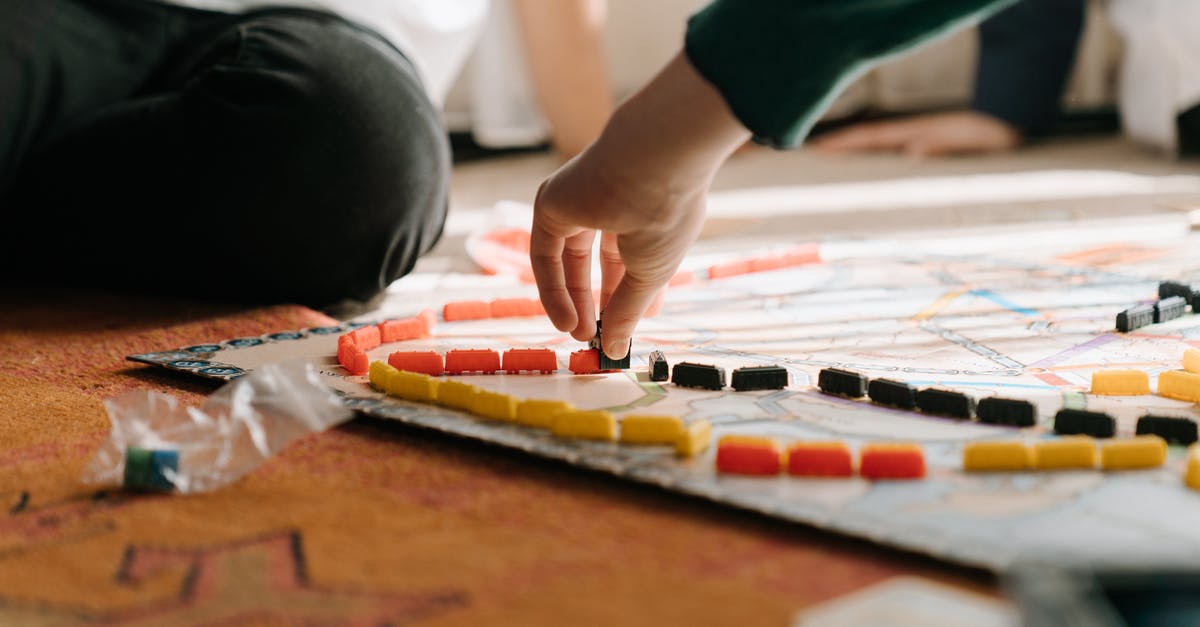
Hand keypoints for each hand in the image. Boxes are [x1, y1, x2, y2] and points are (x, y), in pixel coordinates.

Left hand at [530, 53, 749, 357]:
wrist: (654, 165)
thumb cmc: (665, 214)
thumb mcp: (650, 274)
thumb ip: (627, 311)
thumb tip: (615, 349)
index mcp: (642, 212)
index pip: (628, 258)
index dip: (628, 296)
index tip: (629, 330)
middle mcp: (608, 204)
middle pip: (593, 260)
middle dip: (595, 301)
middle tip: (597, 337)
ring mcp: (577, 201)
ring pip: (566, 259)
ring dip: (571, 300)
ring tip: (579, 335)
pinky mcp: (551, 203)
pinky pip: (546, 254)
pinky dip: (553, 290)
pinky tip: (566, 321)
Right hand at [809, 110, 1021, 156]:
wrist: (1009, 122)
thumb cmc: (990, 135)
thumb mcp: (967, 141)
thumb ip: (940, 144)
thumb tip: (910, 149)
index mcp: (916, 132)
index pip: (872, 136)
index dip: (846, 142)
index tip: (820, 147)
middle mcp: (912, 132)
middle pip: (868, 137)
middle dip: (840, 144)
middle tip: (811, 153)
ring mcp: (916, 135)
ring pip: (877, 141)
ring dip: (854, 148)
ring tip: (829, 156)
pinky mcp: (924, 140)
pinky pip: (889, 146)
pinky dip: (872, 150)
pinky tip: (867, 158)